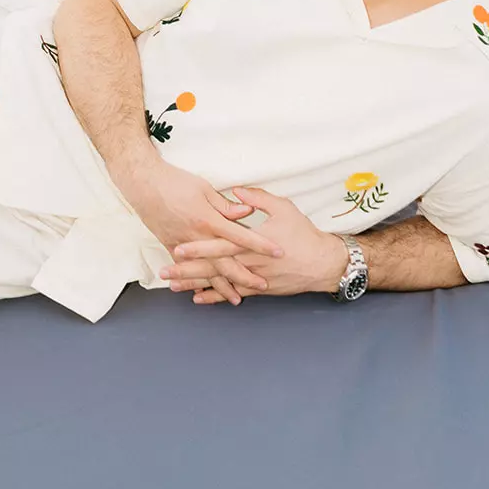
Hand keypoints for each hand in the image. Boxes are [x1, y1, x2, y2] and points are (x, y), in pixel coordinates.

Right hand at [116, 159, 284, 306]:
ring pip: (206, 272)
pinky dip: (196, 283)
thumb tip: (247, 211)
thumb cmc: (175, 182)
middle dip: (245, 276)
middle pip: (225, 262)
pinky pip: (186, 270)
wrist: (143, 185)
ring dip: (222, 287)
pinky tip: (204, 293)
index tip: (278, 252)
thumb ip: (226, 205)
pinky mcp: (170, 247)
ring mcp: (182, 245)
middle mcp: (197, 237)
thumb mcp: (204, 188)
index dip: (261, 244)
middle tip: (263, 286)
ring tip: (237, 299)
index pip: (241, 235)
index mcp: (208, 219)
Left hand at [160, 186, 347, 305]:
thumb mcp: (283, 208)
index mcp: (252, 244)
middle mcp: (249, 264)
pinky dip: (214, 296)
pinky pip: (232, 293)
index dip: (198, 247)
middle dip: (187, 270)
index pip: (219, 246)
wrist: (322, 264)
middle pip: (213, 268)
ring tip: (173, 285)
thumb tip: (236, 191)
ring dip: (195, 284)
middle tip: (166, 271)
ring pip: (219, 283)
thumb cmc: (303, 234)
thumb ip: (257, 198)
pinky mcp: (259, 290)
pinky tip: (198, 297)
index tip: (177, 247)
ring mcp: (253, 279)